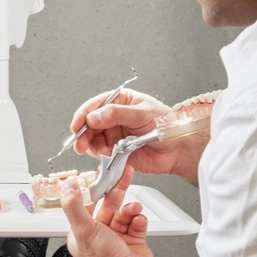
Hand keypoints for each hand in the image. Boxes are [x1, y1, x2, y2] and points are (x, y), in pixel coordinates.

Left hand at [61, 165, 156, 256]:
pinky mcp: (134, 241)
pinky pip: (137, 222)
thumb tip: (68, 188)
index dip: (94, 189)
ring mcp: (118, 238)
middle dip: (116, 191)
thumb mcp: (84, 230)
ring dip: (130, 208)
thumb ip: (74, 206)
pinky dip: (139, 219)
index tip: (100, 175)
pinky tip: (139, 221)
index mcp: (83, 233)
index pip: (86, 205)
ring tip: (134, 208)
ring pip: (124, 213)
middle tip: (124, 176)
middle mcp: (99, 236)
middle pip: (108, 205)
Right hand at [71, 88, 208, 184]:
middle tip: (80, 142)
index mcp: (122, 102)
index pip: (97, 104)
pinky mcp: (116, 151)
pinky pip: (101, 153)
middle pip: (90, 123)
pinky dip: (99, 155)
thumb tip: (94, 116)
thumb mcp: (143, 114)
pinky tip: (107, 155)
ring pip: (92, 139)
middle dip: (83, 132)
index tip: (78, 124)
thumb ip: (117, 114)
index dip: (84, 114)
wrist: (179, 150)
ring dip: (89, 145)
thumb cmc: (168, 126)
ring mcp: (115, 135)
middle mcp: (115, 118)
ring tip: (95, 150)